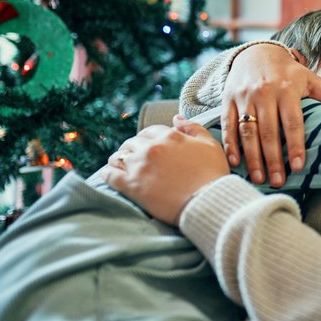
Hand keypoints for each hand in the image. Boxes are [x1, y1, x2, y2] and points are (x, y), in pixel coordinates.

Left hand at [101, 115, 229, 225]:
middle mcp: (151, 147)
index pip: (150, 131)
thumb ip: (193, 128)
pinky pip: (109, 175)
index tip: (150, 149)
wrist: (208, 202)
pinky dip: (107, 174)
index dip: (149, 140)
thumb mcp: (210, 145)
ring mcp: (139, 165)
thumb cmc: (212, 175)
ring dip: (119, 160)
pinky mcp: (131, 185)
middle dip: (133, 150)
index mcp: (169, 136)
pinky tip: (110, 176)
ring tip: (122, 168)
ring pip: (118, 156)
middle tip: (137, 160)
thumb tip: (176, 118)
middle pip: (131, 142)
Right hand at [222, 44, 320, 187]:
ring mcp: (244, 97)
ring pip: (247, 131)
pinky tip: (236, 163)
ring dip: (252, 157)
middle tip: (278, 181)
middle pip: (268, 131)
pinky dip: (230, 145)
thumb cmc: (287, 71)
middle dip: (273, 159)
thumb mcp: (309, 77)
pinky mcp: (228, 100)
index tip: (298, 167)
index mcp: (286, 89)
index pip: (292, 122)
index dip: (296, 145)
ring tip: (259, 178)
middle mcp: (264, 93)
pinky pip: (228, 125)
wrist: (255, 52)